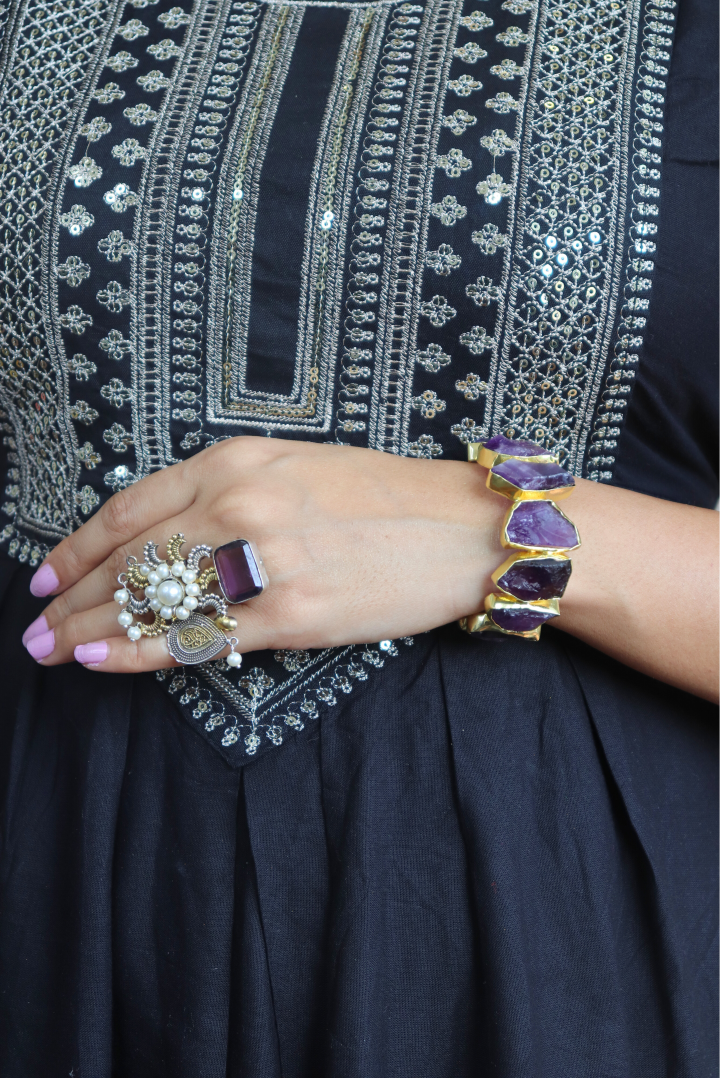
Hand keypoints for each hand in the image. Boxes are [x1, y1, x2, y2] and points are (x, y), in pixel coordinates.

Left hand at [22, 437, 504, 671]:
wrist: (462, 529)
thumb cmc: (384, 495)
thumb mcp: (296, 467)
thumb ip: (227, 490)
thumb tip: (165, 535)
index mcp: (238, 461)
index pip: (132, 509)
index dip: (80, 546)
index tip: (47, 574)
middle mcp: (241, 505)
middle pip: (131, 559)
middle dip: (75, 596)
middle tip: (36, 624)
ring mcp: (265, 562)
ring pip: (154, 601)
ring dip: (94, 630)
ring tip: (53, 649)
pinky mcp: (293, 616)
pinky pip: (199, 639)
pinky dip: (141, 654)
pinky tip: (103, 663)